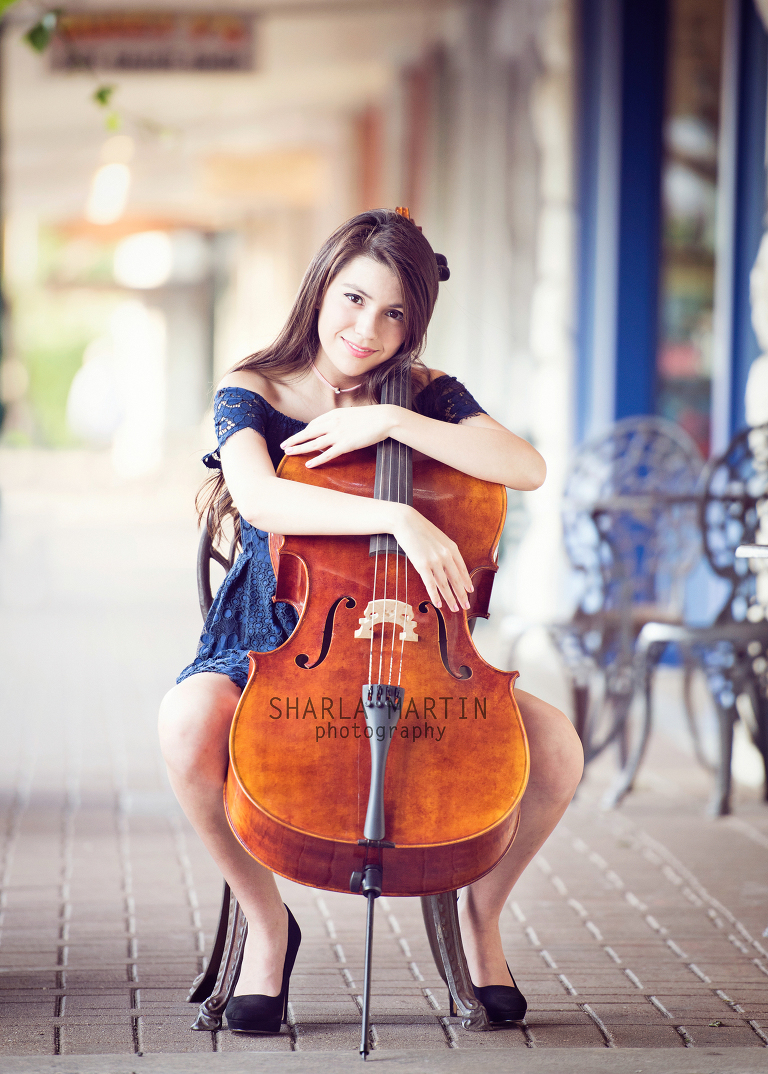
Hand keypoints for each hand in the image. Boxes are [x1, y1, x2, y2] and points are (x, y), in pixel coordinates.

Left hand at [280, 405, 395, 466]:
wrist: (385, 418)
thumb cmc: (372, 417)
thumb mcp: (353, 414)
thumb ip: (342, 420)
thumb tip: (337, 426)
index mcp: (334, 414)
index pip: (314, 424)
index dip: (305, 432)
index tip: (300, 437)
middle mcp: (333, 423)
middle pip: (308, 433)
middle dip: (294, 439)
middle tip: (283, 445)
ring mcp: (339, 434)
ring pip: (314, 443)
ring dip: (299, 449)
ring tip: (288, 453)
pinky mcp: (346, 444)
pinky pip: (328, 454)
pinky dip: (317, 460)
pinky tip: (308, 464)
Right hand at [390, 504, 472, 612]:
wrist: (405, 521)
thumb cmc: (420, 529)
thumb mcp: (438, 538)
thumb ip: (445, 550)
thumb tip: (448, 564)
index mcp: (452, 548)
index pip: (462, 569)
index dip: (466, 582)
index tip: (470, 592)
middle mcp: (446, 555)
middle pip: (456, 580)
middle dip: (462, 595)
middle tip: (466, 606)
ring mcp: (435, 560)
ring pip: (445, 585)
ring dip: (450, 599)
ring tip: (455, 609)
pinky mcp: (422, 565)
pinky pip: (431, 584)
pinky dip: (435, 596)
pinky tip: (439, 604)